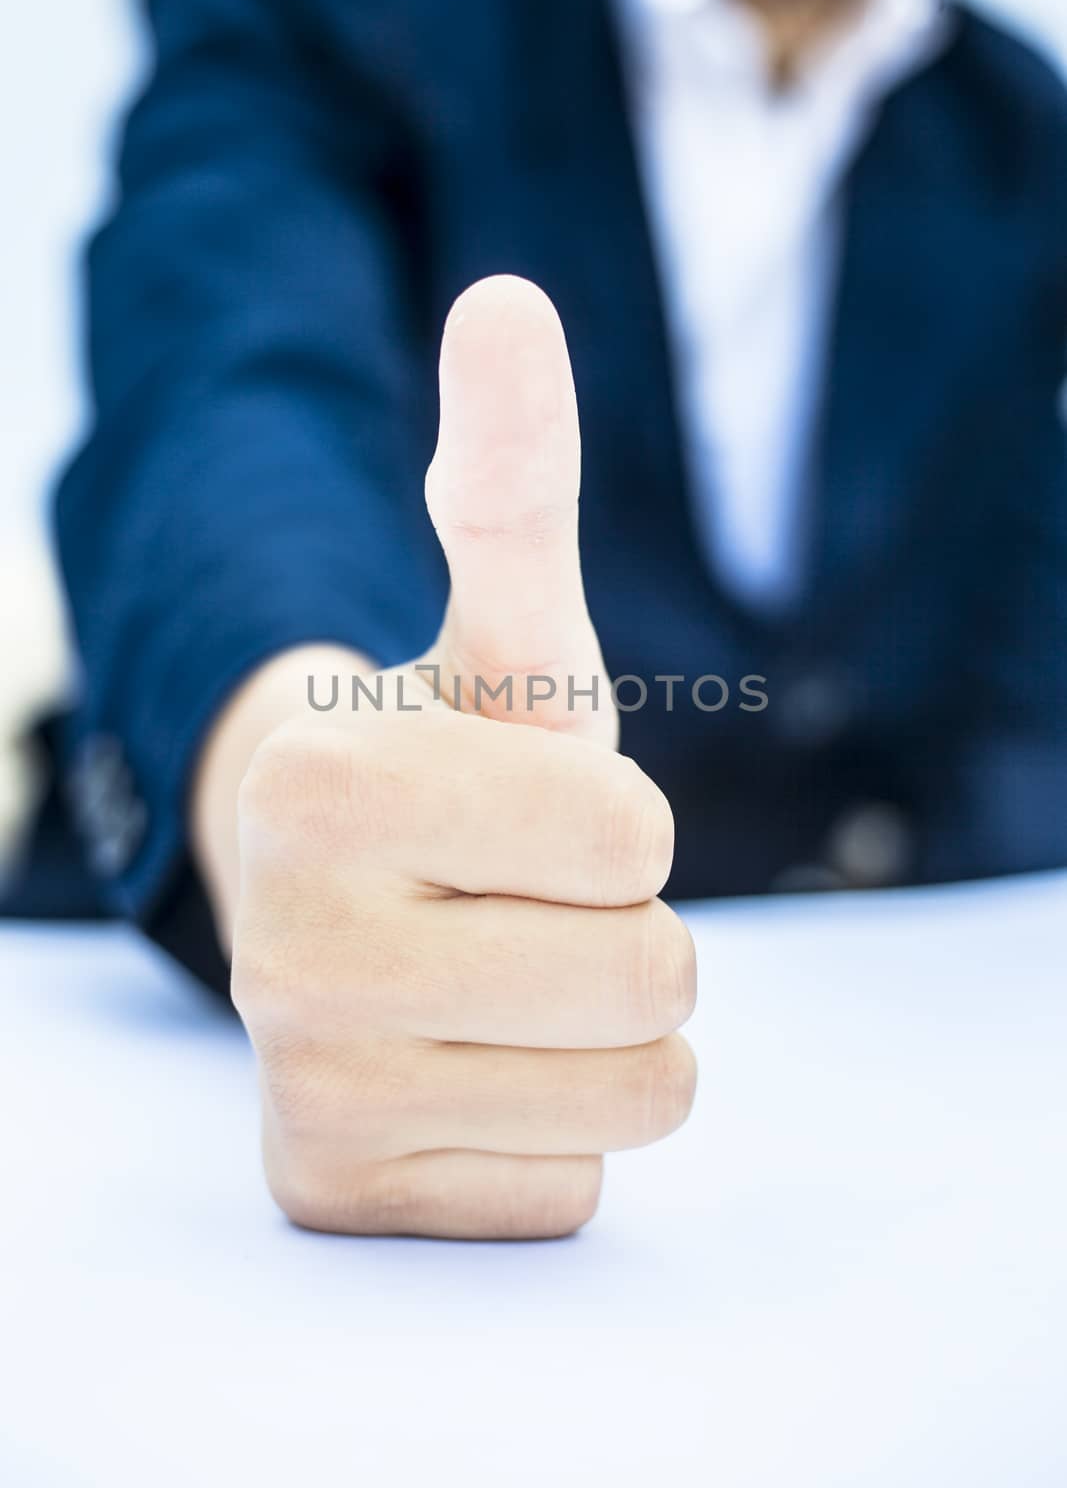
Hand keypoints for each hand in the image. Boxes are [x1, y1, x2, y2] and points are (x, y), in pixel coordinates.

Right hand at [219, 276, 696, 1237]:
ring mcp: (303, 1088)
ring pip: (641, 1092)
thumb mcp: (500, 634)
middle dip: (626, 928)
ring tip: (507, 978)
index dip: (617, 816)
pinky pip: (575, 1183)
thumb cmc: (451, 767)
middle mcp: (284, 951)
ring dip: (608, 1028)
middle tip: (523, 900)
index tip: (530, 809)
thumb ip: (510, 482)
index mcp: (324, 784)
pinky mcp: (334, 1193)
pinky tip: (468, 1066)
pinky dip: (553, 1126)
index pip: (634, 836)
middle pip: (651, 975)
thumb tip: (506, 303)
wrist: (335, 903)